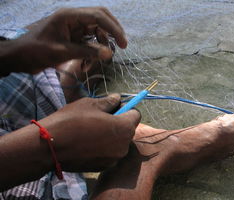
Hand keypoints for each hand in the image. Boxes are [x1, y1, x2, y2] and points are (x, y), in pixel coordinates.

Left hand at [1, 7, 125, 74]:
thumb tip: (109, 53)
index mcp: (69, 16)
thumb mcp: (62, 52)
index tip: (123, 44)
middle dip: (113, 30)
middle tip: (122, 45)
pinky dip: (94, 48)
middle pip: (100, 17)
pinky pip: (89, 39)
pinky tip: (91, 61)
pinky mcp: (72, 35)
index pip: (98, 16)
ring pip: (96, 28)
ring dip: (103, 41)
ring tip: (104, 56)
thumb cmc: (37, 51)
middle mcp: (73, 17)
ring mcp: (73, 26)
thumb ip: (87, 52)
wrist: (20, 56)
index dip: (113, 28)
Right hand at [40, 94, 140, 171]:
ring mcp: (114, 159)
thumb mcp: (90, 104)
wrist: (49, 147)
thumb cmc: (71, 121)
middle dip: (117, 123)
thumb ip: (108, 102)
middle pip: (127, 130)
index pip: (136, 114)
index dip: (126, 108)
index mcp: (124, 128)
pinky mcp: (104, 167)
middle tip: (98, 119)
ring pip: (118, 143)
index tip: (112, 107)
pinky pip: (109, 154)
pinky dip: (103, 148)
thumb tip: (117, 98)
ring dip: (110, 137)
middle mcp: (124, 146)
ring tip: (90, 132)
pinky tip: (86, 144)